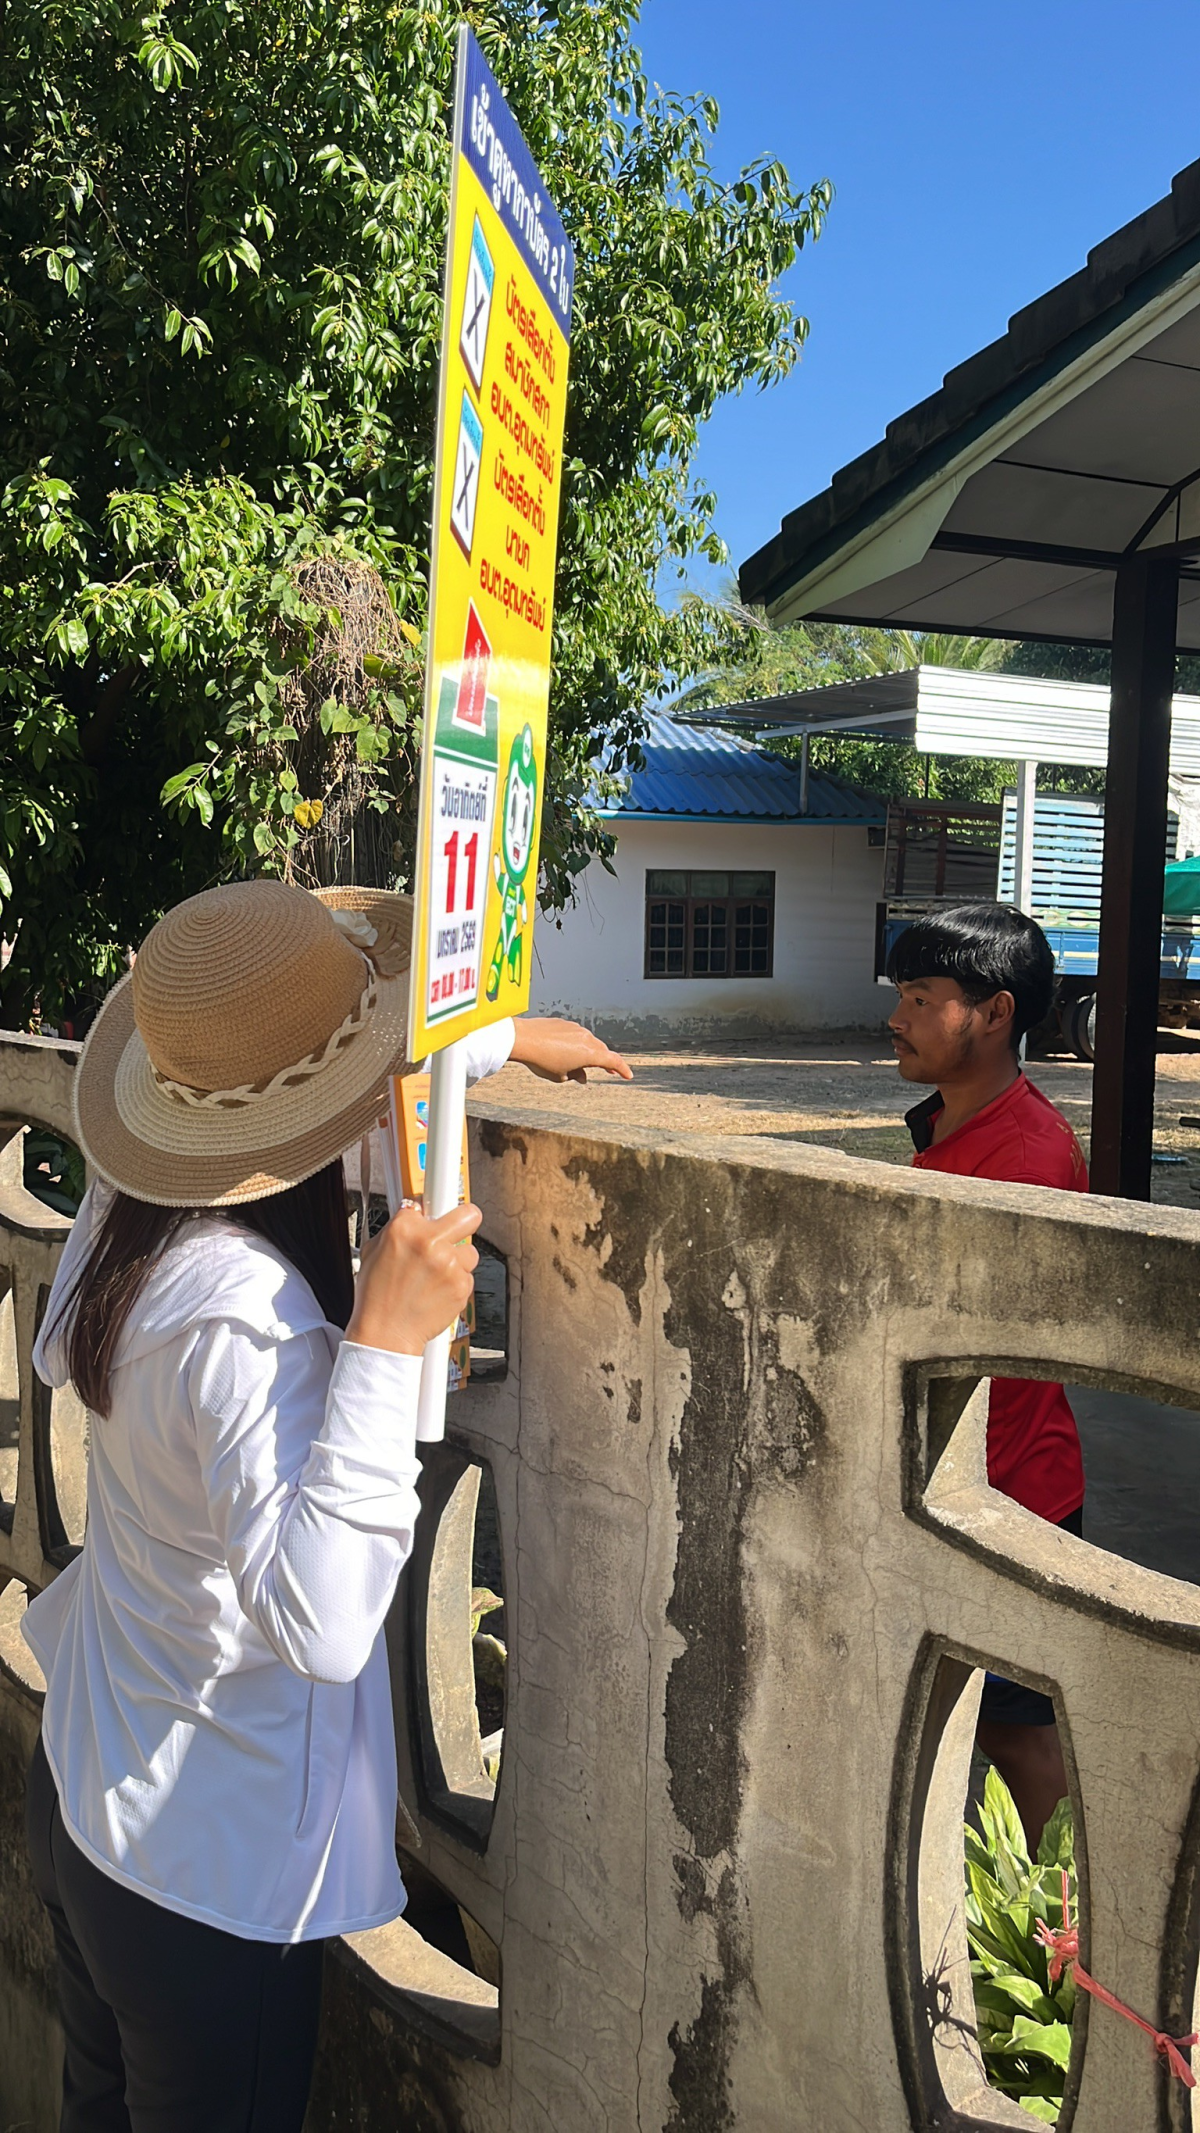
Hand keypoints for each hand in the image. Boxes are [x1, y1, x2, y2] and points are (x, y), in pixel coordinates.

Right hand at [347, 1203, 481, 1356]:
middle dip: (466, 1219)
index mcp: (404, 1228)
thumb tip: (415, 1213)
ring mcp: (448, 1264)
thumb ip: (398, 1228)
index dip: (435, 1206)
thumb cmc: (376, 1296)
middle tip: (460, 1227)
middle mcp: (429, 1241)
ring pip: (470, 1252)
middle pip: (470, 1215)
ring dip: (458, 1261)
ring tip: (435, 1276)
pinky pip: (468, 1276)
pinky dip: (456, 1284)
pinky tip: (436, 1292)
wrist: (385, 1333)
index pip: (430, 1200)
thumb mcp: (374, 1251)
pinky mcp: (461, 1285)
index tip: (445, 1188)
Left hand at [508, 1017, 632, 1084]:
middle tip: (609, 1071)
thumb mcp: (560, 1076)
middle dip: (606, 1062)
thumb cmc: (542, 1060)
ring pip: (588, 1042)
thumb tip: (581, 1076)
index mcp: (590, 1054)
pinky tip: (566, 1051)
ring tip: (582, 1064)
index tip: (628, 1076)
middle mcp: (586, 1038)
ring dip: (589, 1052)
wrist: (523, 1039)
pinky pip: (575, 1035)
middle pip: (601, 1051)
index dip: (622, 1069)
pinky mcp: (564, 1023)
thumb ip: (575, 1076)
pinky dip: (576, 1044)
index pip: (613, 1061)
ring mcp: (575, 1029)